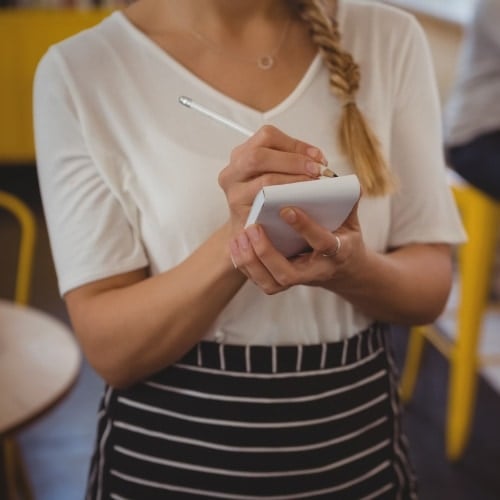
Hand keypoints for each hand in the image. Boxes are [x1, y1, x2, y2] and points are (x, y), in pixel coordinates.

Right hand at [218, 125, 328, 233]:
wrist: (251, 231)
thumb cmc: (266, 199)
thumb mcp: (273, 172)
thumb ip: (291, 160)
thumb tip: (317, 159)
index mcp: (241, 155)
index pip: (267, 136)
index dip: (295, 144)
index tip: (317, 157)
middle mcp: (232, 172)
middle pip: (259, 156)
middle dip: (293, 162)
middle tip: (316, 171)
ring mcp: (234, 195)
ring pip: (264, 181)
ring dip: (294, 182)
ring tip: (312, 186)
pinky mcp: (241, 216)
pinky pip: (267, 206)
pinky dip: (287, 201)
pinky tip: (301, 202)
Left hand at [229, 198, 364, 293]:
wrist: (340, 269)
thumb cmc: (343, 238)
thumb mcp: (351, 222)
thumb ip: (349, 203)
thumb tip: (350, 182)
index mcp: (338, 253)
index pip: (323, 243)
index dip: (305, 227)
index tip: (287, 209)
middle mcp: (316, 271)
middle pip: (288, 274)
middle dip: (267, 252)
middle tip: (253, 228)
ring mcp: (297, 281)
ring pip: (271, 283)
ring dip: (252, 260)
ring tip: (240, 237)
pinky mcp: (281, 283)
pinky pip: (260, 280)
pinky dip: (245, 264)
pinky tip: (236, 244)